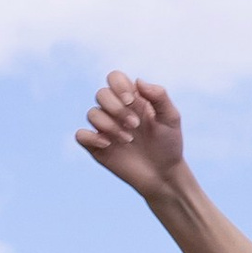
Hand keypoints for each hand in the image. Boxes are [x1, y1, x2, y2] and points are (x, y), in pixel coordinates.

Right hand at [76, 69, 186, 199]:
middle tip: (135, 125)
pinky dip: (91, 137)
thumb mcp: (171, 118)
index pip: (114, 78)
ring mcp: (105, 129)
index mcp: (132, 99)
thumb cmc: (169, 144)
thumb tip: (137, 81)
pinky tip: (108, 145)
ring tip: (128, 140)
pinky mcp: (97, 147)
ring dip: (110, 125)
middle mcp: (115, 111)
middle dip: (117, 109)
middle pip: (101, 94)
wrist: (163, 174)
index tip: (132, 101)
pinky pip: (80, 135)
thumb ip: (159, 96)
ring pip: (92, 114)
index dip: (118, 85)